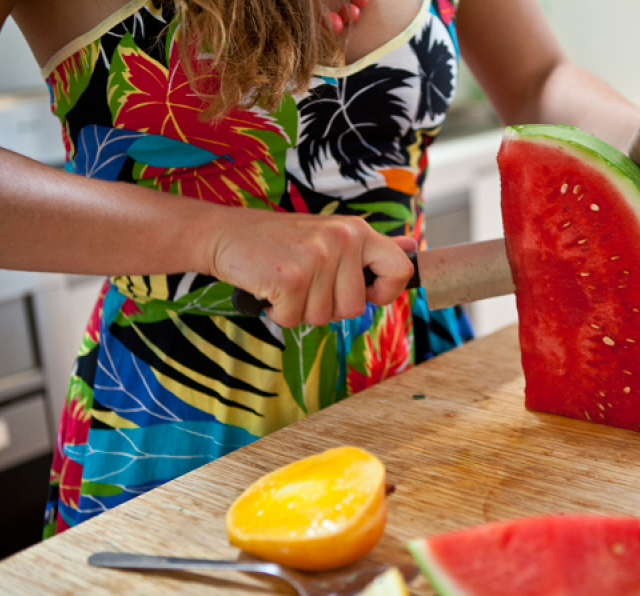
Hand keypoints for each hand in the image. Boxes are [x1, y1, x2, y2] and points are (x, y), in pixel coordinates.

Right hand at [209, 211, 414, 326]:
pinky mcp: (291, 277)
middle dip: (327, 306)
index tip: (365, 294)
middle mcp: (342, 240)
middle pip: (355, 308)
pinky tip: (270, 289)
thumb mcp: (331, 236)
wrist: (227, 234)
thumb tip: (412, 247)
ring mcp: (317, 258)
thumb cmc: (281, 241)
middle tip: (304, 282)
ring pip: (324, 317)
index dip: (385, 292)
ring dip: (300, 310)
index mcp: (357, 231)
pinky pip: (295, 320)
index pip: (400, 270)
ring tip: (286, 282)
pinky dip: (279, 313)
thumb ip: (371, 248)